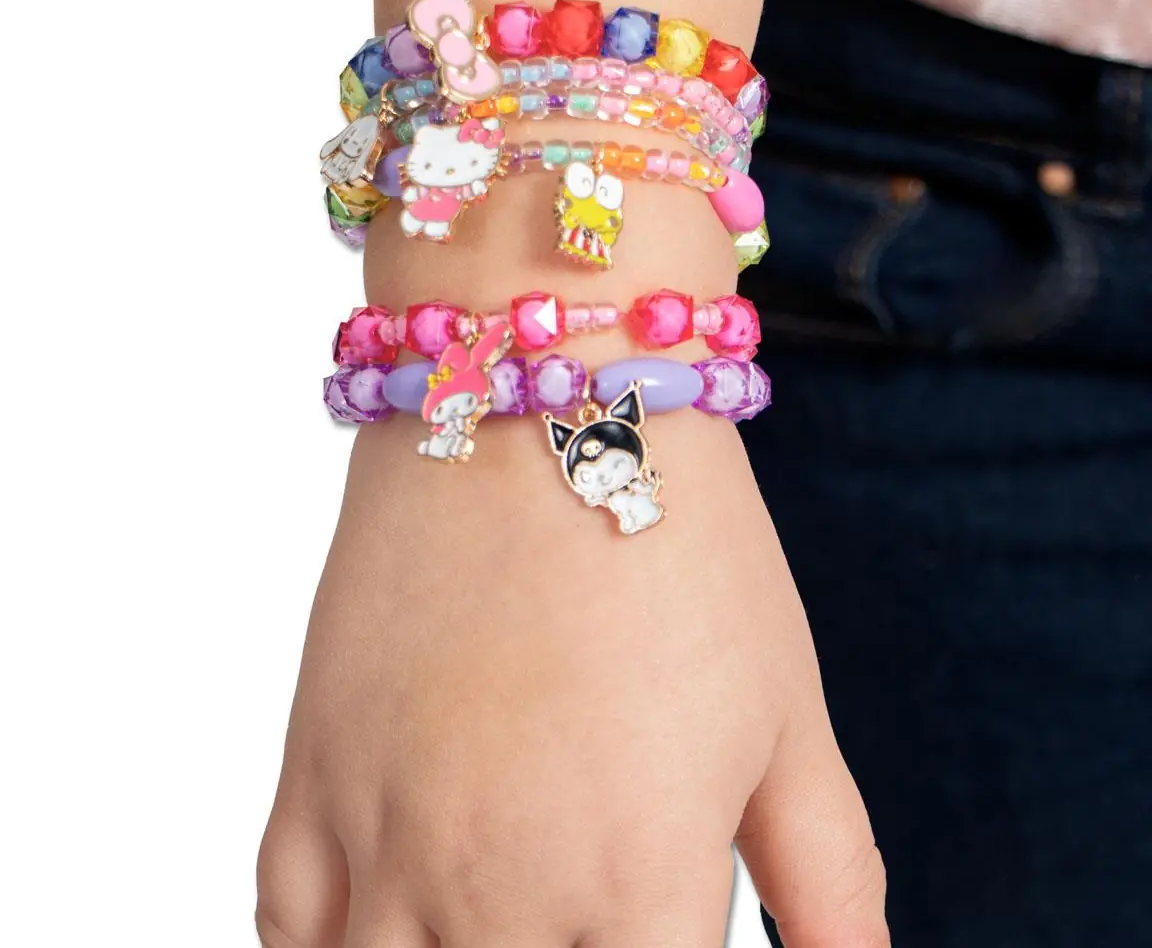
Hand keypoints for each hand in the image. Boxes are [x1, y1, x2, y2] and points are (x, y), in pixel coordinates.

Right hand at [256, 414, 887, 947]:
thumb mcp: (787, 713)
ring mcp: (386, 836)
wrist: (538, 400)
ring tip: (483, 925)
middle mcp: (501, 890)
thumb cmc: (684, 543)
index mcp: (639, 886)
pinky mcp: (310, 772)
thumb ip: (834, 882)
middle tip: (575, 921)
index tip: (656, 936)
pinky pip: (286, 931)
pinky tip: (385, 921)